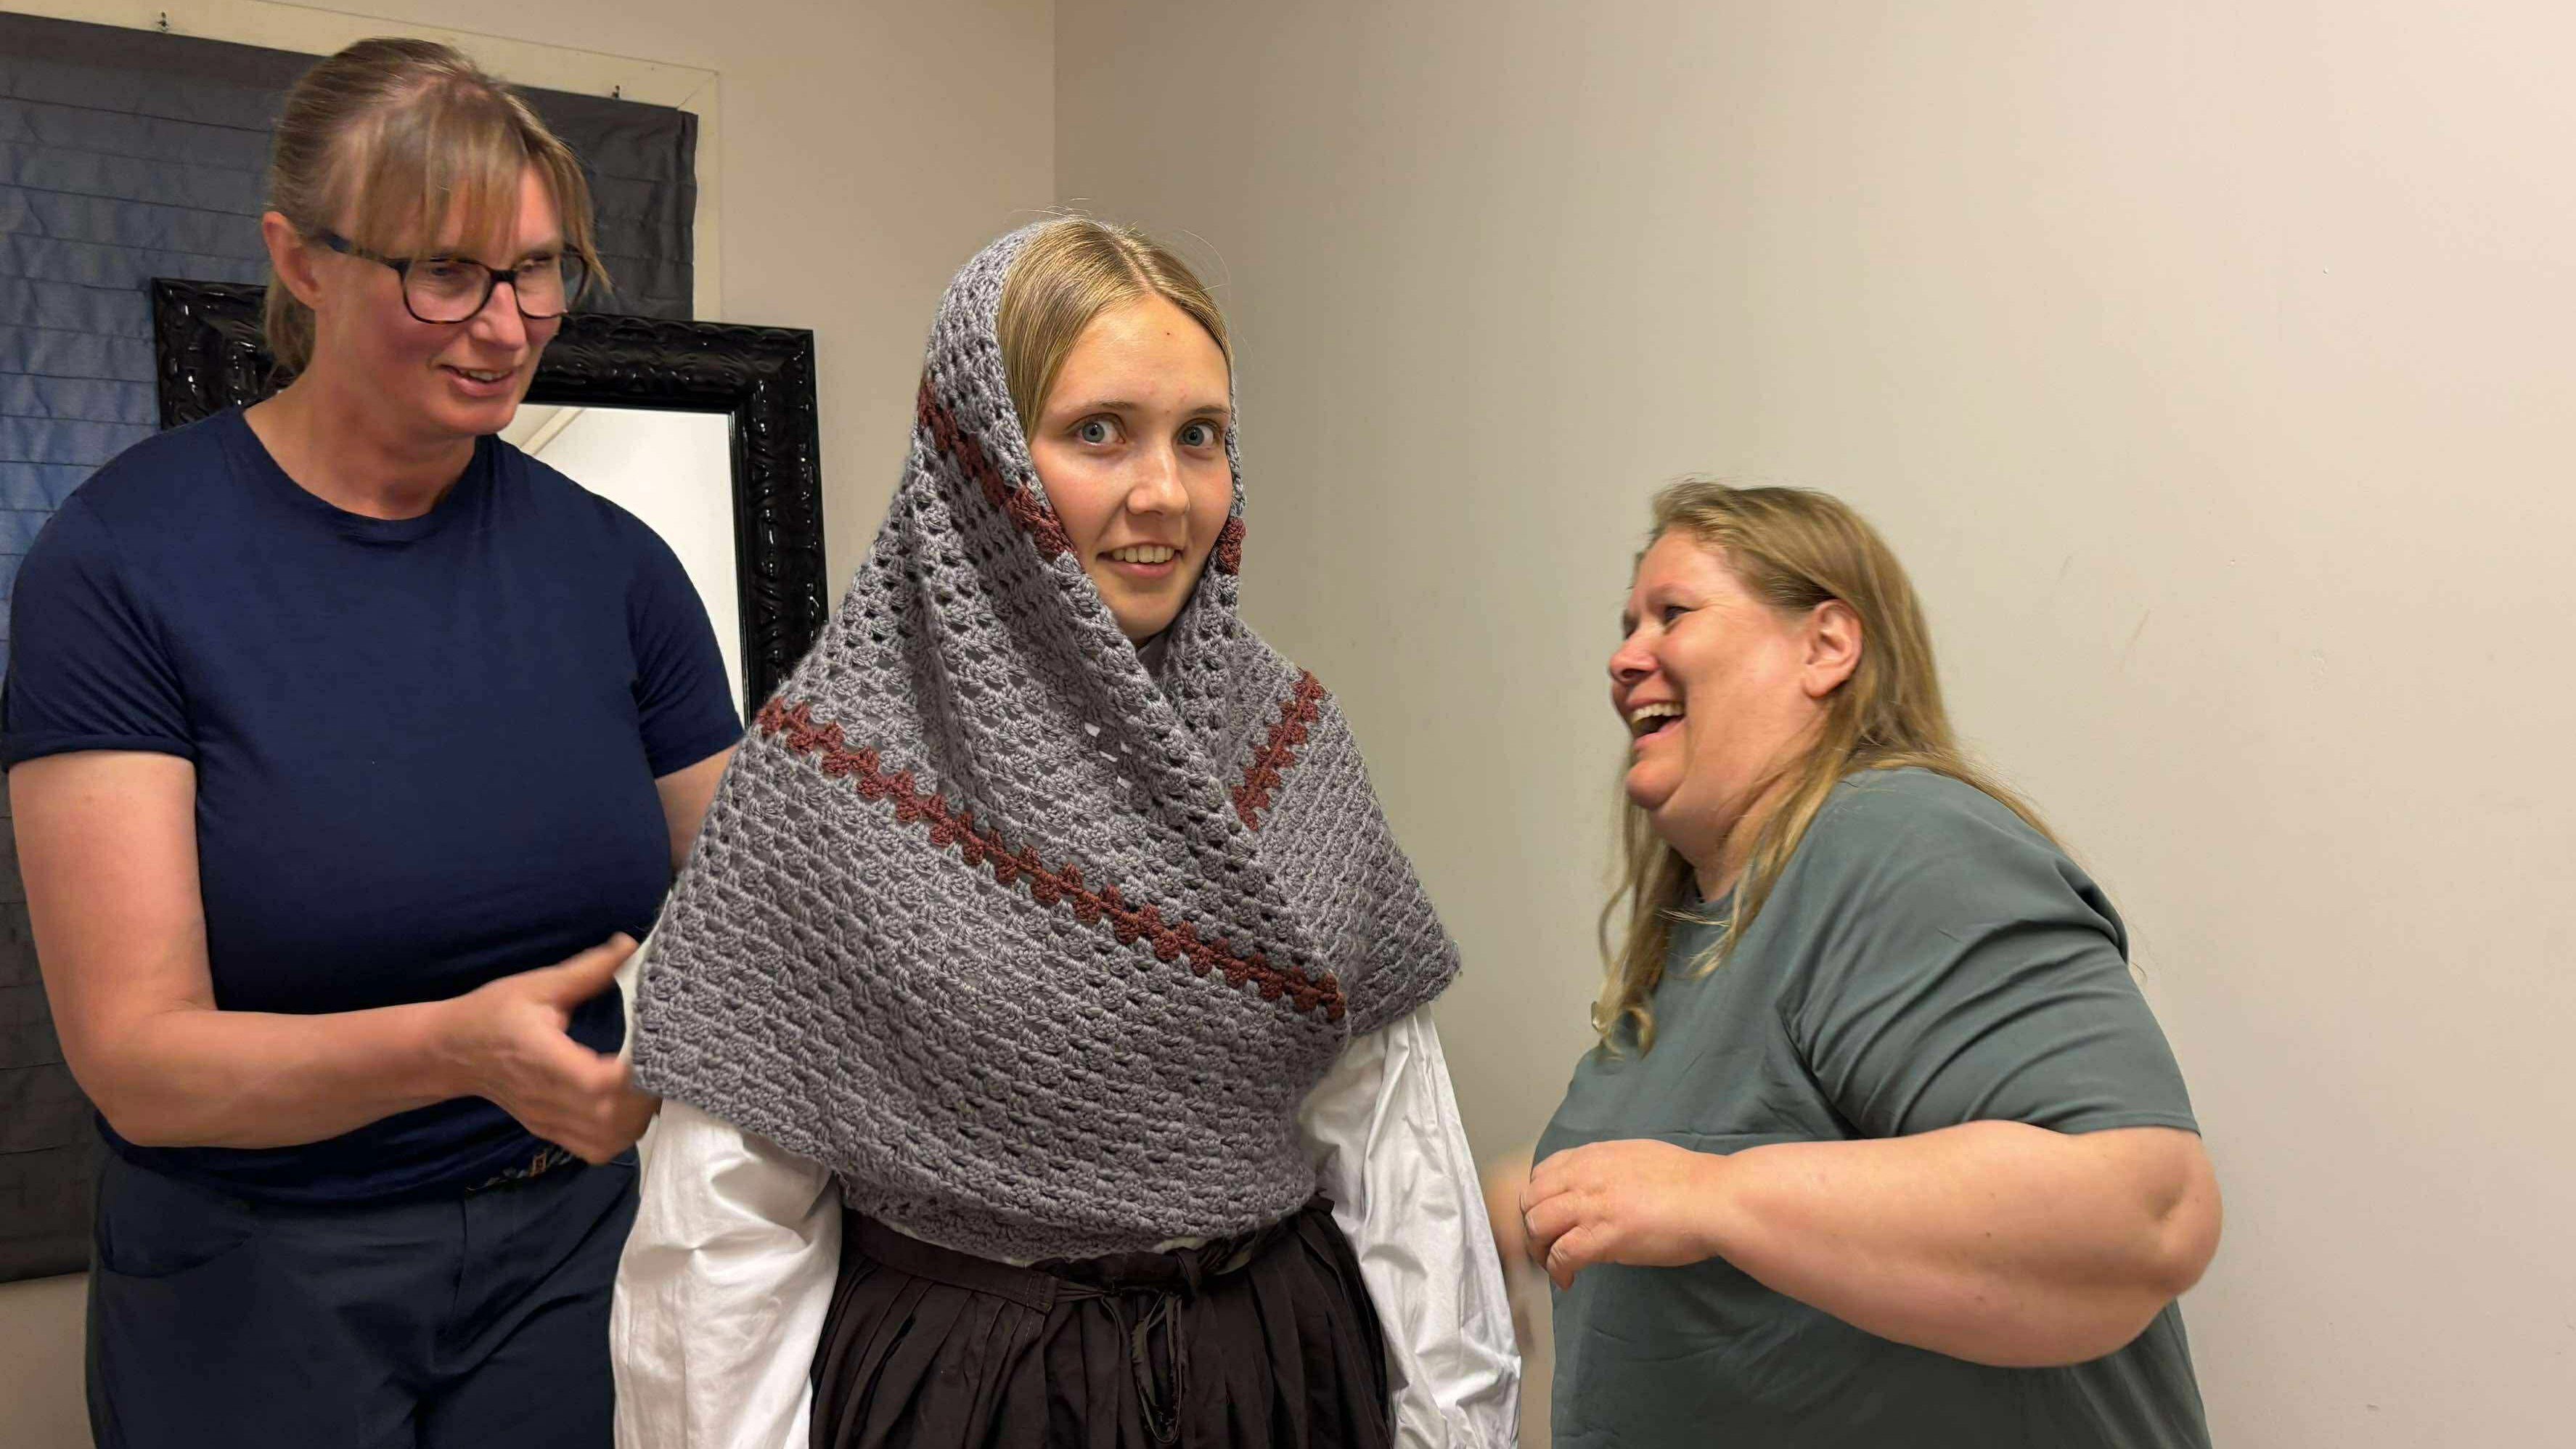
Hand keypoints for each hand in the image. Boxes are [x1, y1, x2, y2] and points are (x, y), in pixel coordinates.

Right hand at [443, 935, 660, 1162]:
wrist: (449, 1051)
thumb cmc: (492, 1013)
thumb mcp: (538, 986)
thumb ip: (588, 970)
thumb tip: (631, 945)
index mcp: (544, 1060)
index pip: (598, 1084)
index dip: (635, 1074)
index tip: (656, 1047)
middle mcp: (547, 1099)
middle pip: (610, 1120)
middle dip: (646, 1096)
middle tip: (663, 1063)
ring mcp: (548, 1121)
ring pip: (607, 1141)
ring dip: (638, 1118)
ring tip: (649, 1083)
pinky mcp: (549, 1131)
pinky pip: (595, 1149)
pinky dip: (621, 1134)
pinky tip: (629, 1105)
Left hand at [1519, 1138, 1731, 1289]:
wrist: (1714, 1198)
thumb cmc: (1691, 1182)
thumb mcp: (1639, 1157)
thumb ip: (1611, 1170)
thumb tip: (1603, 1189)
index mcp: (1594, 1156)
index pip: (1543, 1173)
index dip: (1540, 1199)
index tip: (1549, 1218)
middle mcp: (1585, 1175)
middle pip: (1531, 1199)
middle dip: (1532, 1225)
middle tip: (1546, 1246)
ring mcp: (1591, 1205)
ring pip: (1536, 1225)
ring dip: (1539, 1249)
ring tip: (1554, 1264)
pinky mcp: (1602, 1236)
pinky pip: (1561, 1255)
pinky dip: (1557, 1271)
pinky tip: (1569, 1280)